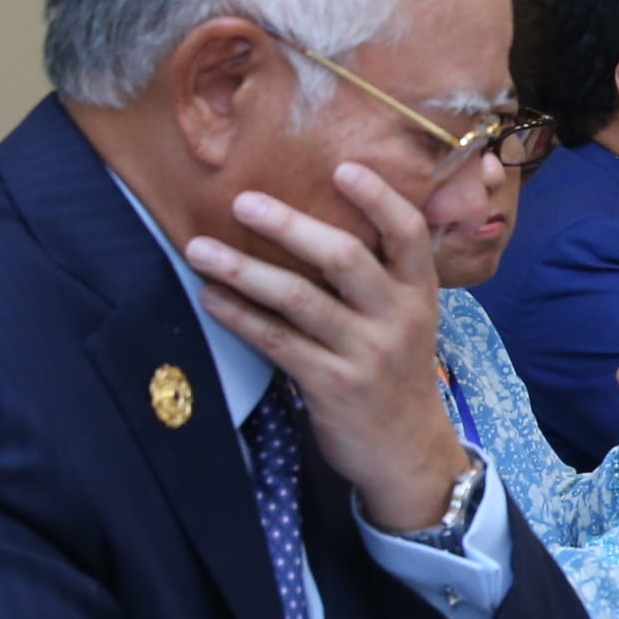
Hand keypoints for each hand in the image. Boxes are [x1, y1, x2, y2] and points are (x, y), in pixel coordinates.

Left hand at [184, 165, 468, 535]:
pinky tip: (211, 298)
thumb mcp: (407, 320)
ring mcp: (365, 353)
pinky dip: (239, 316)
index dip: (378, 199)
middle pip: (345, 259)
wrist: (407, 450)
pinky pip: (276, 341)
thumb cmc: (396, 371)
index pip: (408, 235)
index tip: (343, 167)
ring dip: (244, 270)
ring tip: (199, 249)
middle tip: (243, 202)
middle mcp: (398, 318)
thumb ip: (378, 277)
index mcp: (420, 293)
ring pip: (299, 299)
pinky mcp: (331, 385)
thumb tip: (315, 218)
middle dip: (291, 226)